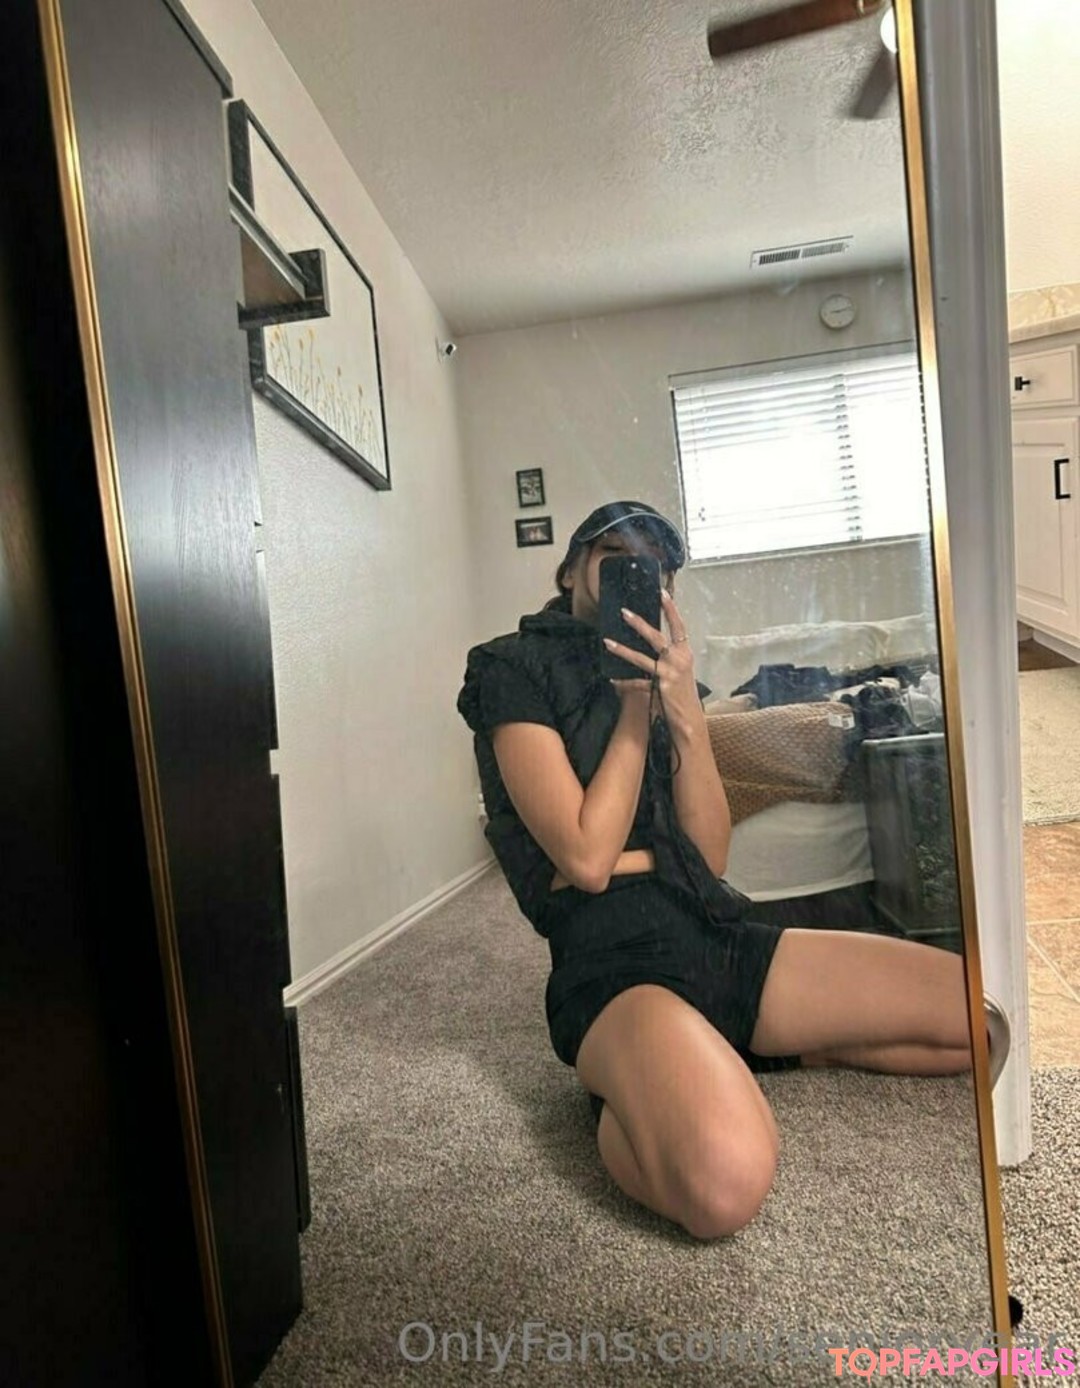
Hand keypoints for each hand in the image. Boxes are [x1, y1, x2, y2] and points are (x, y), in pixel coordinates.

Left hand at [602, 590, 696, 713]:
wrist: (689, 717)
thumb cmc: (683, 692)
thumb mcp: (680, 670)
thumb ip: (668, 656)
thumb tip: (653, 642)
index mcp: (685, 653)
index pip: (678, 626)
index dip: (671, 609)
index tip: (661, 593)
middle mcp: (678, 660)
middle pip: (656, 637)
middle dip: (639, 623)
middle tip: (624, 612)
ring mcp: (669, 674)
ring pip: (641, 658)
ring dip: (622, 650)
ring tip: (607, 642)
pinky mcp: (659, 688)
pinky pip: (636, 683)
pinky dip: (624, 682)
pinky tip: (613, 680)